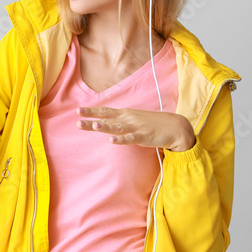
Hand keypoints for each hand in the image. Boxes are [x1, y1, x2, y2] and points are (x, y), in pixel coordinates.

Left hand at [76, 106, 194, 151]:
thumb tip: (104, 124)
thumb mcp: (134, 120)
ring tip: (92, 126)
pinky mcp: (143, 137)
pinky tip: (112, 140)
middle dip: (92, 118)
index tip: (78, 110)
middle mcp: (128, 118)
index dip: (92, 111)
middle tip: (77, 117)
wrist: (175, 127)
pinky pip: (130, 139)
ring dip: (104, 126)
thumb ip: (119, 122)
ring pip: (117, 127)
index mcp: (125, 114)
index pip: (105, 111)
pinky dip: (121, 139)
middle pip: (107, 118)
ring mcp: (135, 127)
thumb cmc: (151, 124)